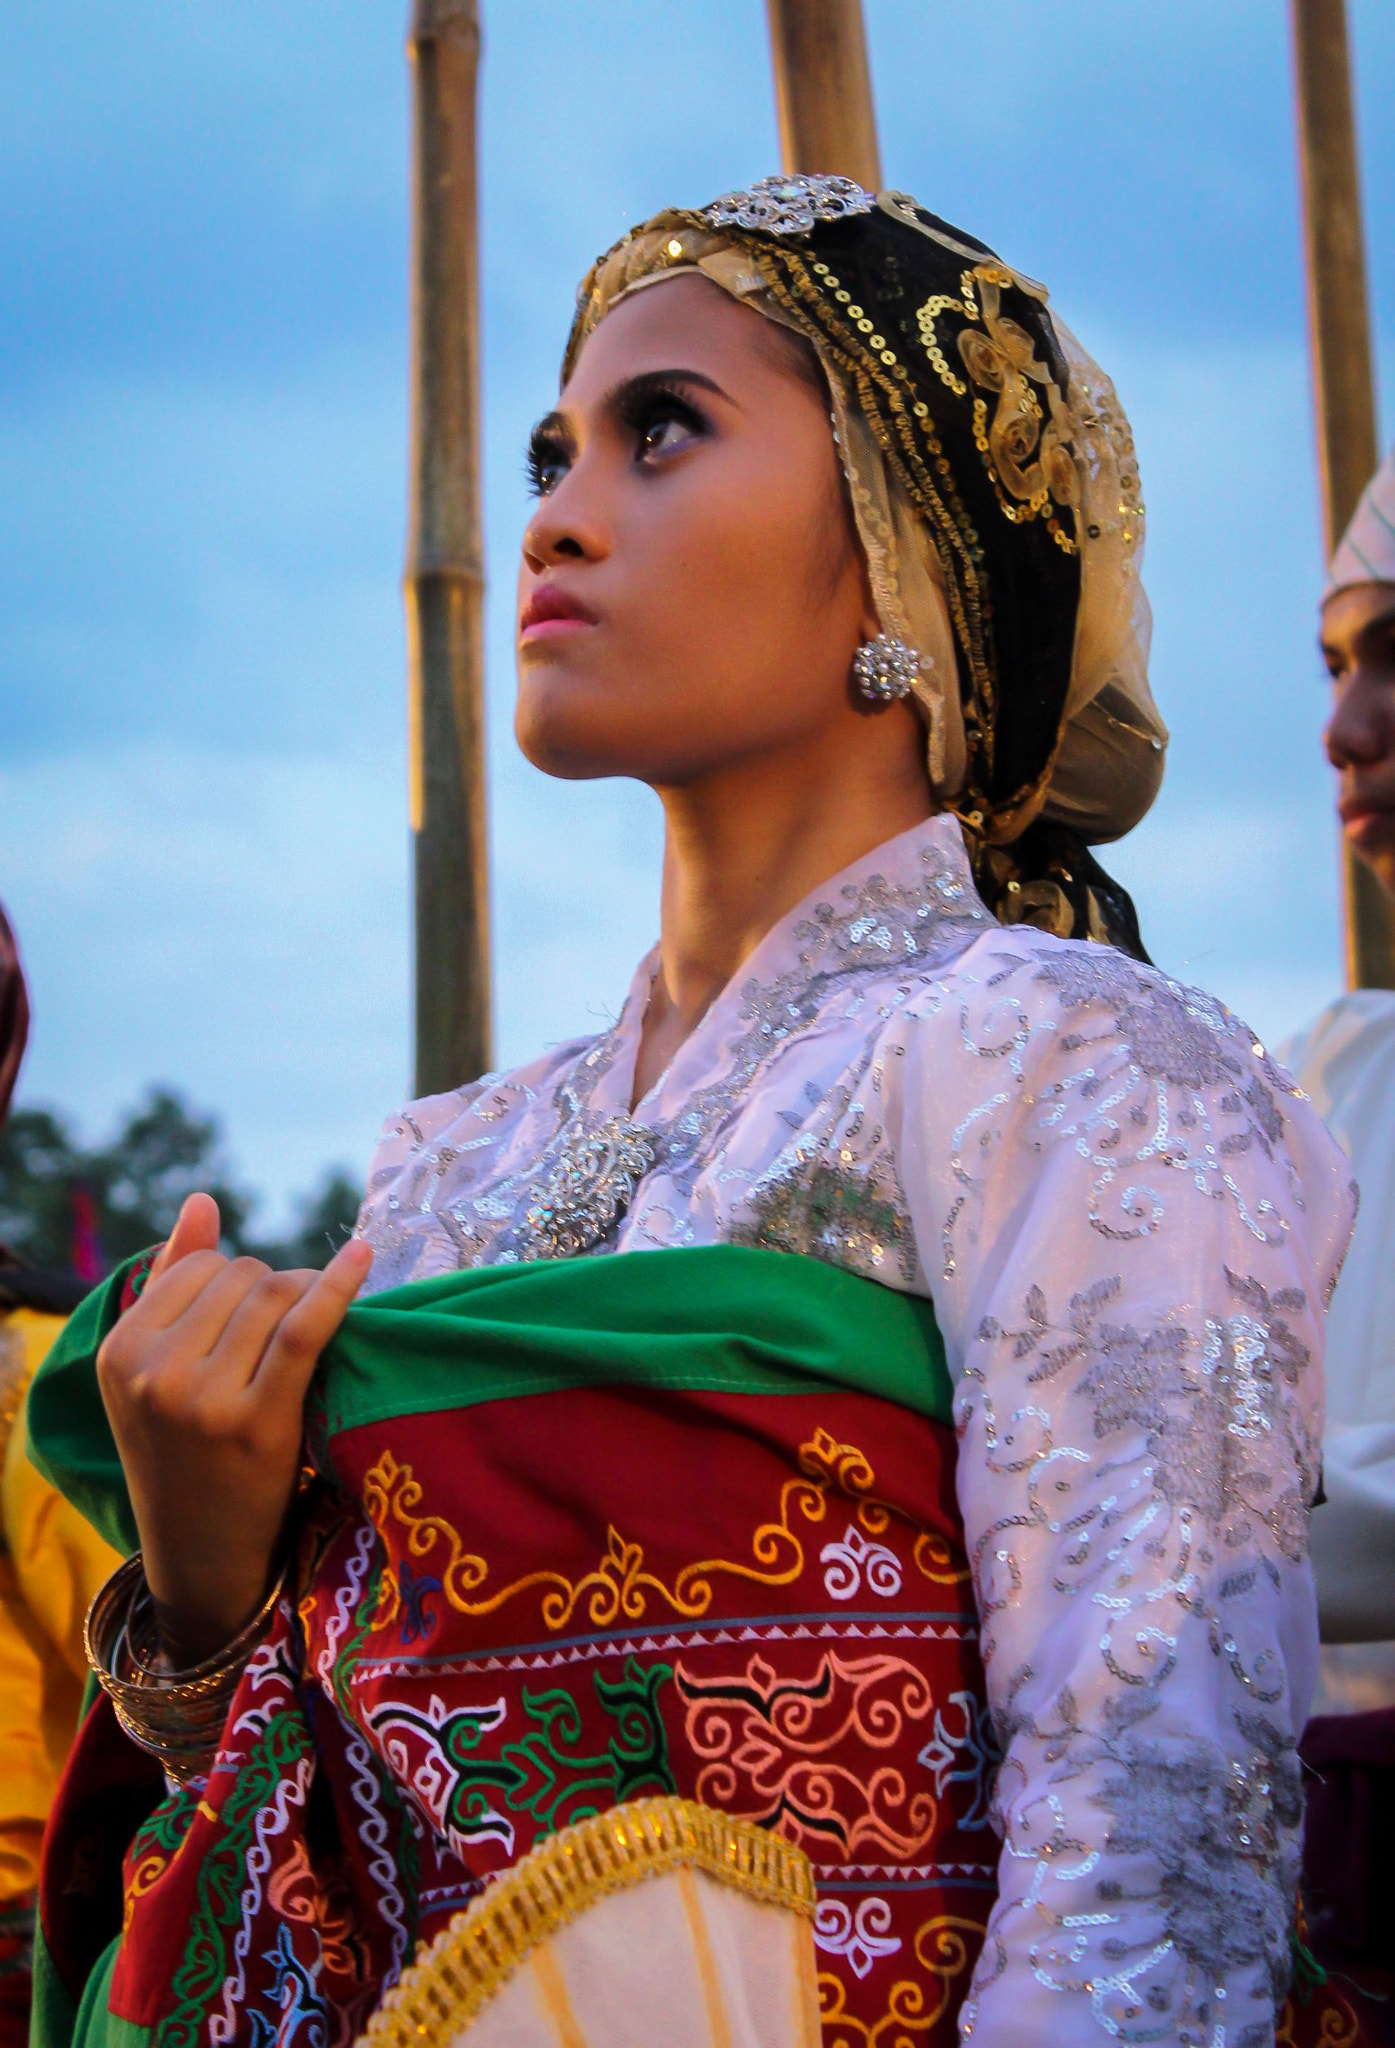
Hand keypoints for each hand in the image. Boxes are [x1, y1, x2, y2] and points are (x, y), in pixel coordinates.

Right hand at [96, 1192, 372, 1661]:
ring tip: (315, 1329)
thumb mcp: (157, 1372)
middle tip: (291, 1333)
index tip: (259, 1313)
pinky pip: (305, 1327)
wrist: (201, 1553)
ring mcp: (202, 1399)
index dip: (241, 1279)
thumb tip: (203, 1199)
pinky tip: (363, 1258)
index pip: (200, 1267)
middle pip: (243, 1278)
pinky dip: (338, 1286)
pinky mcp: (257, 1422)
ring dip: (308, 1295)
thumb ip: (175, 1280)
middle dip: (278, 1288)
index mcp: (120, 1352)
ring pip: (276, 1295)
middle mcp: (153, 1372)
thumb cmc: (186, 1450)